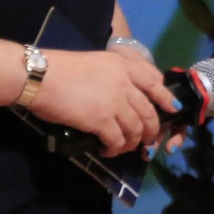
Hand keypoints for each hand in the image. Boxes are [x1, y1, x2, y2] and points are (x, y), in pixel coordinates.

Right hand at [26, 49, 179, 156]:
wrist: (42, 76)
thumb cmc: (62, 69)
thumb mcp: (97, 62)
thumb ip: (115, 75)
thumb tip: (121, 95)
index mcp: (124, 66)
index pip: (155, 82)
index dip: (166, 99)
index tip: (171, 110)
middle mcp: (125, 83)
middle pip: (149, 112)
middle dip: (151, 130)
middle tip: (145, 140)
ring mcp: (115, 102)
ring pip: (136, 129)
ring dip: (132, 143)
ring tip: (123, 148)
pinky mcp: (102, 120)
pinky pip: (118, 141)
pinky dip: (115, 149)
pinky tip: (106, 151)